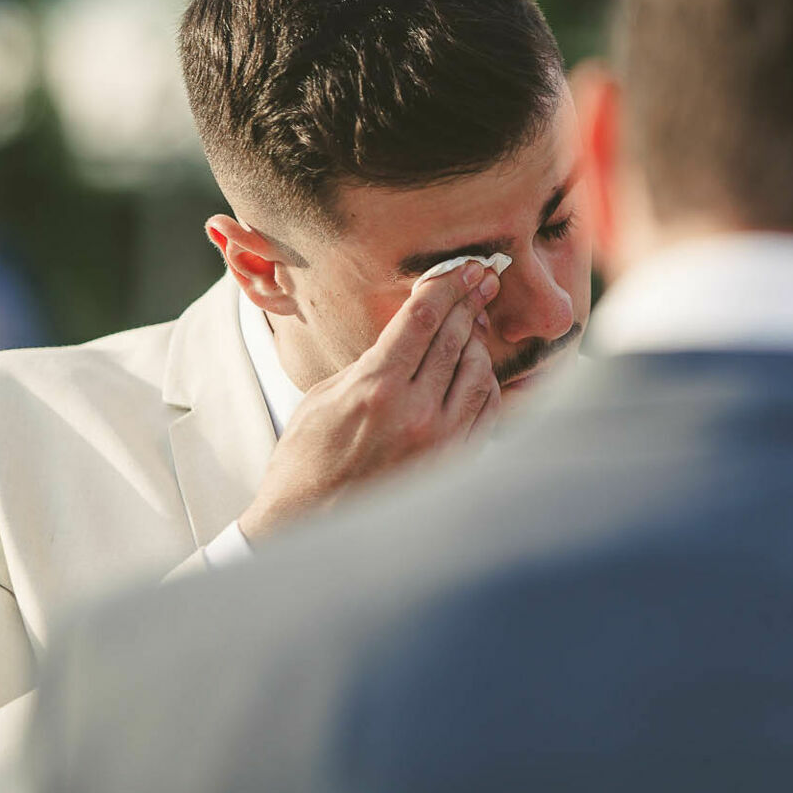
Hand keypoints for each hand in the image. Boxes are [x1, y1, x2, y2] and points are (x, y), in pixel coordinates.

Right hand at [237, 263, 501, 540]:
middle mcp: (415, 414)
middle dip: (468, 302)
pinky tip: (477, 368)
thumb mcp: (324, 396)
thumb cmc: (306, 460)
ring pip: (478, 371)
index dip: (446, 285)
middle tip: (481, 278)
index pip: (422, 319)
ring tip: (472, 323)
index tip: (461, 267)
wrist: (310, 526)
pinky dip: (485, 382)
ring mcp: (441, 442)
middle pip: (455, 339)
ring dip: (477, 341)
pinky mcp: (455, 463)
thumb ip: (370, 361)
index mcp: (375, 390)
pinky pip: (486, 410)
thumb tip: (407, 332)